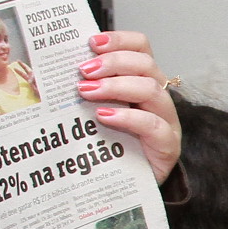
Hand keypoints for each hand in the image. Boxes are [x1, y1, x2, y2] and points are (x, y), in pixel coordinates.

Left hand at [81, 30, 182, 180]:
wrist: (128, 188)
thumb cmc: (113, 148)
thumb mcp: (98, 112)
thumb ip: (91, 91)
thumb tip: (60, 71)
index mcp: (143, 82)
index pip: (141, 48)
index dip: (120, 40)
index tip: (91, 42)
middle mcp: (159, 97)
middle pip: (146, 64)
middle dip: (113, 62)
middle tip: (84, 70)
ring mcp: (167, 120)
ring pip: (151, 90)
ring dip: (116, 86)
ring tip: (87, 92)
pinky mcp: (168, 145)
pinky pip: (153, 124)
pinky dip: (127, 117)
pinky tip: (104, 116)